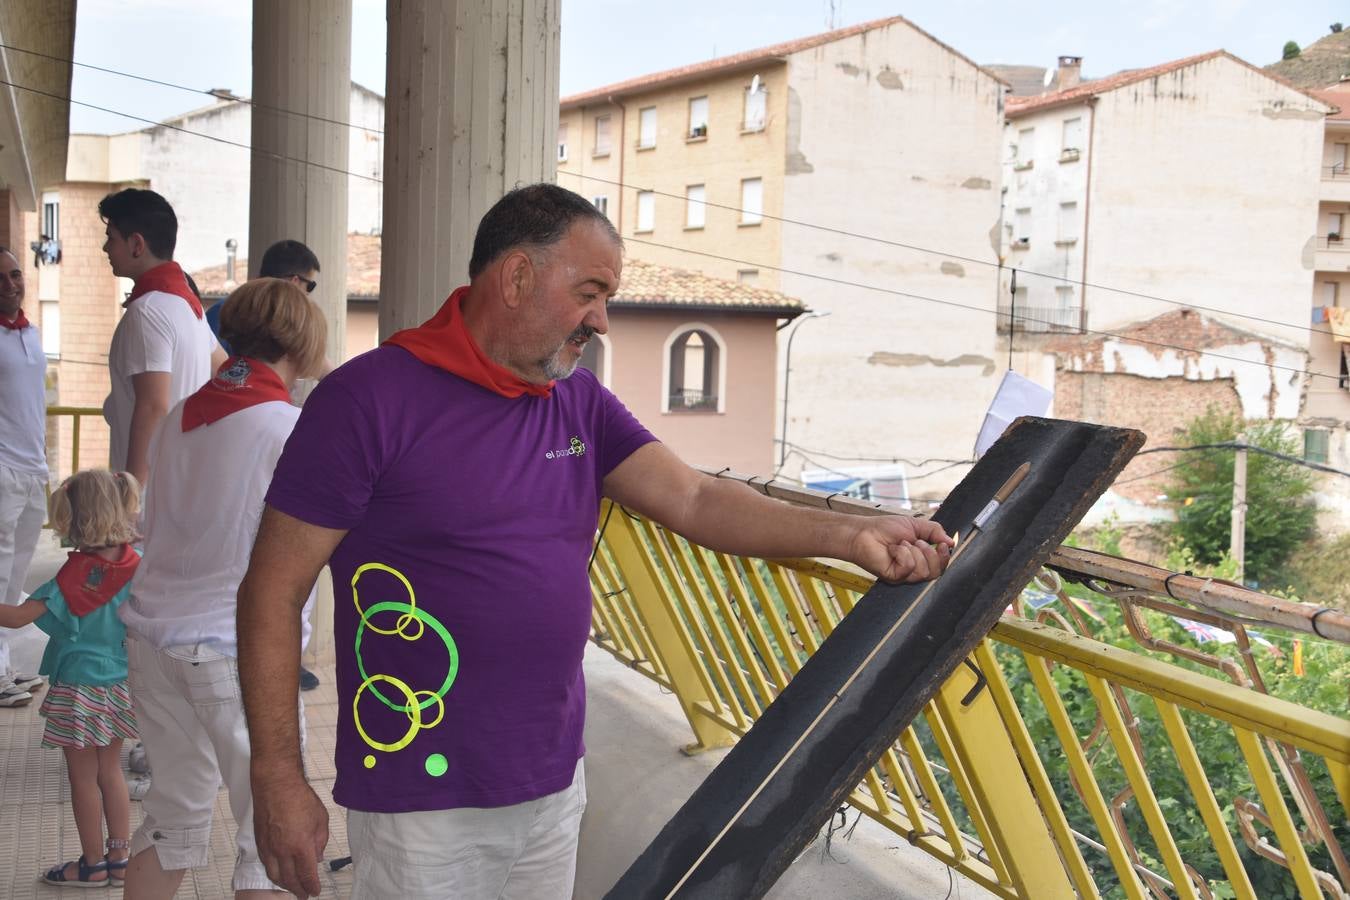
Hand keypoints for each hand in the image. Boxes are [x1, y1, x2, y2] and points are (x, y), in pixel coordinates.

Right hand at [253, 772, 328, 897]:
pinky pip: (266, 864)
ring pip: (274, 875)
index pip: (306, 875)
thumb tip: (317, 858)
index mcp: (300, 846)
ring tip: (291, 887)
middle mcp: (282, 851)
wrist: (275, 784)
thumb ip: (320, 842)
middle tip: (304, 894)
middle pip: (289, 880)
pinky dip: (273, 872)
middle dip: (298, 890)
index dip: (312, 887)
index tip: (315, 892)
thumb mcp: (321, 819)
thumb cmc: (300, 798)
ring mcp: (268, 847)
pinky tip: (279, 872)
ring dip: (284, 884)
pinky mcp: (259, 841)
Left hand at [847, 516, 953, 583]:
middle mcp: (914, 569)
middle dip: (931, 554)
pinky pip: (909, 568)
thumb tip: (951, 541)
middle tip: (916, 542)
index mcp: (921, 558)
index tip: (943, 544)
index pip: (941, 566)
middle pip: (936, 573)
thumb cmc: (885, 528)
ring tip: (902, 543)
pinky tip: (893, 549)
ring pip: (924, 571)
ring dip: (914, 552)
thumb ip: (934, 531)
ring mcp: (904, 575)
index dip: (945, 557)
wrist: (864, 532)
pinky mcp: (894, 577)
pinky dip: (903, 554)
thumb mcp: (915, 525)